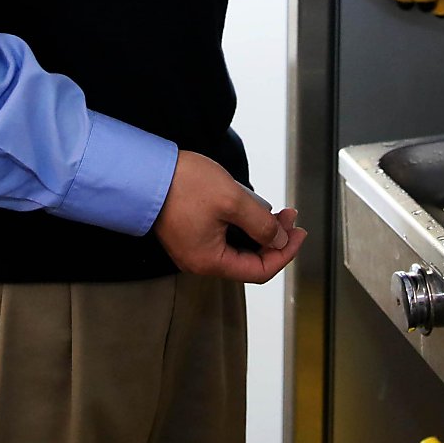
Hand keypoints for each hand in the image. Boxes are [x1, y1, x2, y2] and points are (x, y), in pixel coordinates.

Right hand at [152, 151, 306, 283]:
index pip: (259, 271)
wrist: (144, 172)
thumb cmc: (183, 185)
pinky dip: (243, 226)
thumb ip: (261, 224)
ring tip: (274, 211)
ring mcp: (194, 248)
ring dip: (260, 231)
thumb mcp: (232, 201)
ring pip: (238, 247)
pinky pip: (224, 237)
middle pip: (249, 260)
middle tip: (290, 216)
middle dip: (274, 239)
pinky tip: (252, 209)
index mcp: (210, 261)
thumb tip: (280, 240)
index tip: (299, 233)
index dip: (284, 254)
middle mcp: (201, 261)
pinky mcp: (190, 232)